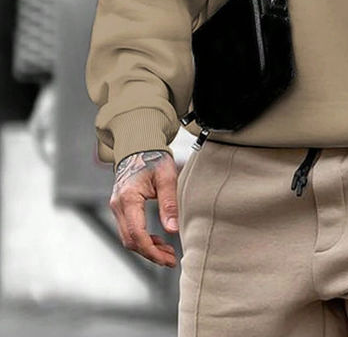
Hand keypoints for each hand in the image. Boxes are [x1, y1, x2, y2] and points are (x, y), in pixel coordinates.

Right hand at [109, 149, 178, 267]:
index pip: (136, 234)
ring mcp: (117, 206)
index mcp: (128, 198)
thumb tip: (172, 230)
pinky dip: (143, 239)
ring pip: (128, 237)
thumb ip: (169, 203)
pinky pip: (129, 229)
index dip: (151, 251)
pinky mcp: (121, 207)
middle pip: (130, 240)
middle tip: (171, 260)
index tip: (168, 259)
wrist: (139, 145)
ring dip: (147, 248)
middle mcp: (118, 205)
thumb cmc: (154, 157)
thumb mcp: (167, 177)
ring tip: (168, 253)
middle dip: (150, 253)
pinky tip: (158, 241)